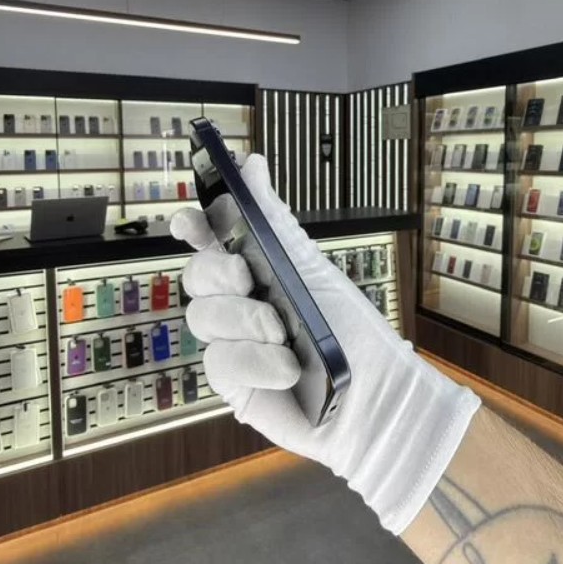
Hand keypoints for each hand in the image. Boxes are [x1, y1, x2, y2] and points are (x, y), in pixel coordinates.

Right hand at [171, 154, 478, 533]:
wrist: (374, 400)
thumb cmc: (352, 331)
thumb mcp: (312, 269)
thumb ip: (274, 220)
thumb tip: (250, 163)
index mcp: (258, 270)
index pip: (211, 241)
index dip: (194, 227)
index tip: (188, 221)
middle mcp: (240, 303)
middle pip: (196, 276)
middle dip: (217, 274)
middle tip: (248, 279)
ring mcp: (233, 343)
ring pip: (202, 317)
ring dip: (245, 322)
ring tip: (283, 335)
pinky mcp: (233, 382)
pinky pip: (220, 361)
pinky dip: (256, 361)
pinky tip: (287, 370)